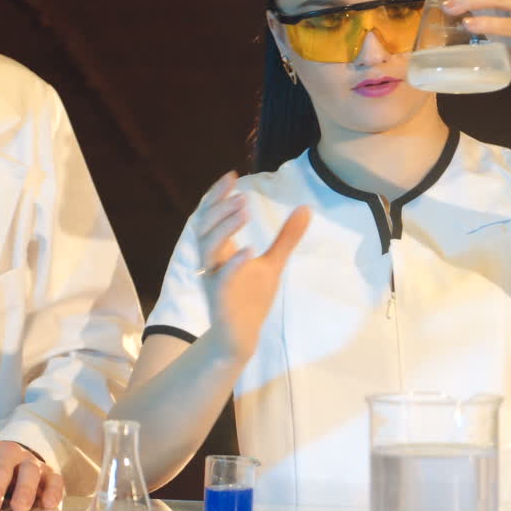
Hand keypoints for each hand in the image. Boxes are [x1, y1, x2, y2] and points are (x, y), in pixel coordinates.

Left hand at [0, 438, 62, 510]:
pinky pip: (54, 480)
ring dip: (25, 490)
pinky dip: (53, 492)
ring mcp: (30, 462)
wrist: (9, 461)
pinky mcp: (48, 474)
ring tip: (17, 508)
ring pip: (30, 472)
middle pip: (1, 468)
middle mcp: (8, 451)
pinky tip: (49, 505)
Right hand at [194, 172, 310, 362]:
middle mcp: (212, 261)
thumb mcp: (274, 262)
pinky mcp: (220, 298)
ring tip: (245, 211)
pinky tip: (249, 250)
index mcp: (220, 250)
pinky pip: (221, 278)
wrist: (242, 334)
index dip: (217, 195)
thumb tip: (306, 208)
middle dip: (221, 209)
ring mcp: (214, 279)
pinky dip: (233, 263)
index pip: (211, 216)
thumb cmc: (251, 298)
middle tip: (242, 196)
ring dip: (224, 228)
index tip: (232, 175)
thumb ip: (286, 237)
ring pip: (208, 249)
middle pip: (204, 228)